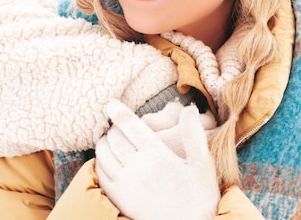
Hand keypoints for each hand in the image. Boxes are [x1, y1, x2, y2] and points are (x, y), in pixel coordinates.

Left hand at [95, 99, 219, 219]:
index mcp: (158, 155)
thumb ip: (193, 133)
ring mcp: (126, 184)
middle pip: (113, 138)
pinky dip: (99, 162)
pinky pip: (100, 174)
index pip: (130, 126)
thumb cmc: (199, 194)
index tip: (110, 103)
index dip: (118, 111)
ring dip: (103, 143)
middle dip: (112, 127)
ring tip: (109, 138)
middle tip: (115, 123)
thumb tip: (189, 108)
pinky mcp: (120, 198)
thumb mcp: (202, 162)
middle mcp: (138, 168)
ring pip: (103, 155)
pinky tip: (106, 159)